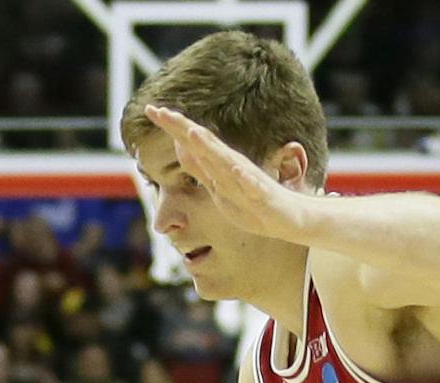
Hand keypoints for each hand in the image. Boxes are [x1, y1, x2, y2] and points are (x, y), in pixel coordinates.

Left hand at [142, 104, 314, 242]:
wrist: (289, 218)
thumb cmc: (251, 202)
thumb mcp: (218, 185)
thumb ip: (200, 166)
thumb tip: (181, 145)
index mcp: (219, 164)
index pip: (192, 142)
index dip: (172, 126)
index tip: (150, 109)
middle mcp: (232, 166)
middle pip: (204, 144)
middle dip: (183, 128)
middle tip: (162, 112)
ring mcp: (247, 180)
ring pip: (226, 161)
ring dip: (209, 147)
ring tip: (193, 132)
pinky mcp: (263, 196)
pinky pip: (253, 186)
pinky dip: (243, 176)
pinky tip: (235, 167)